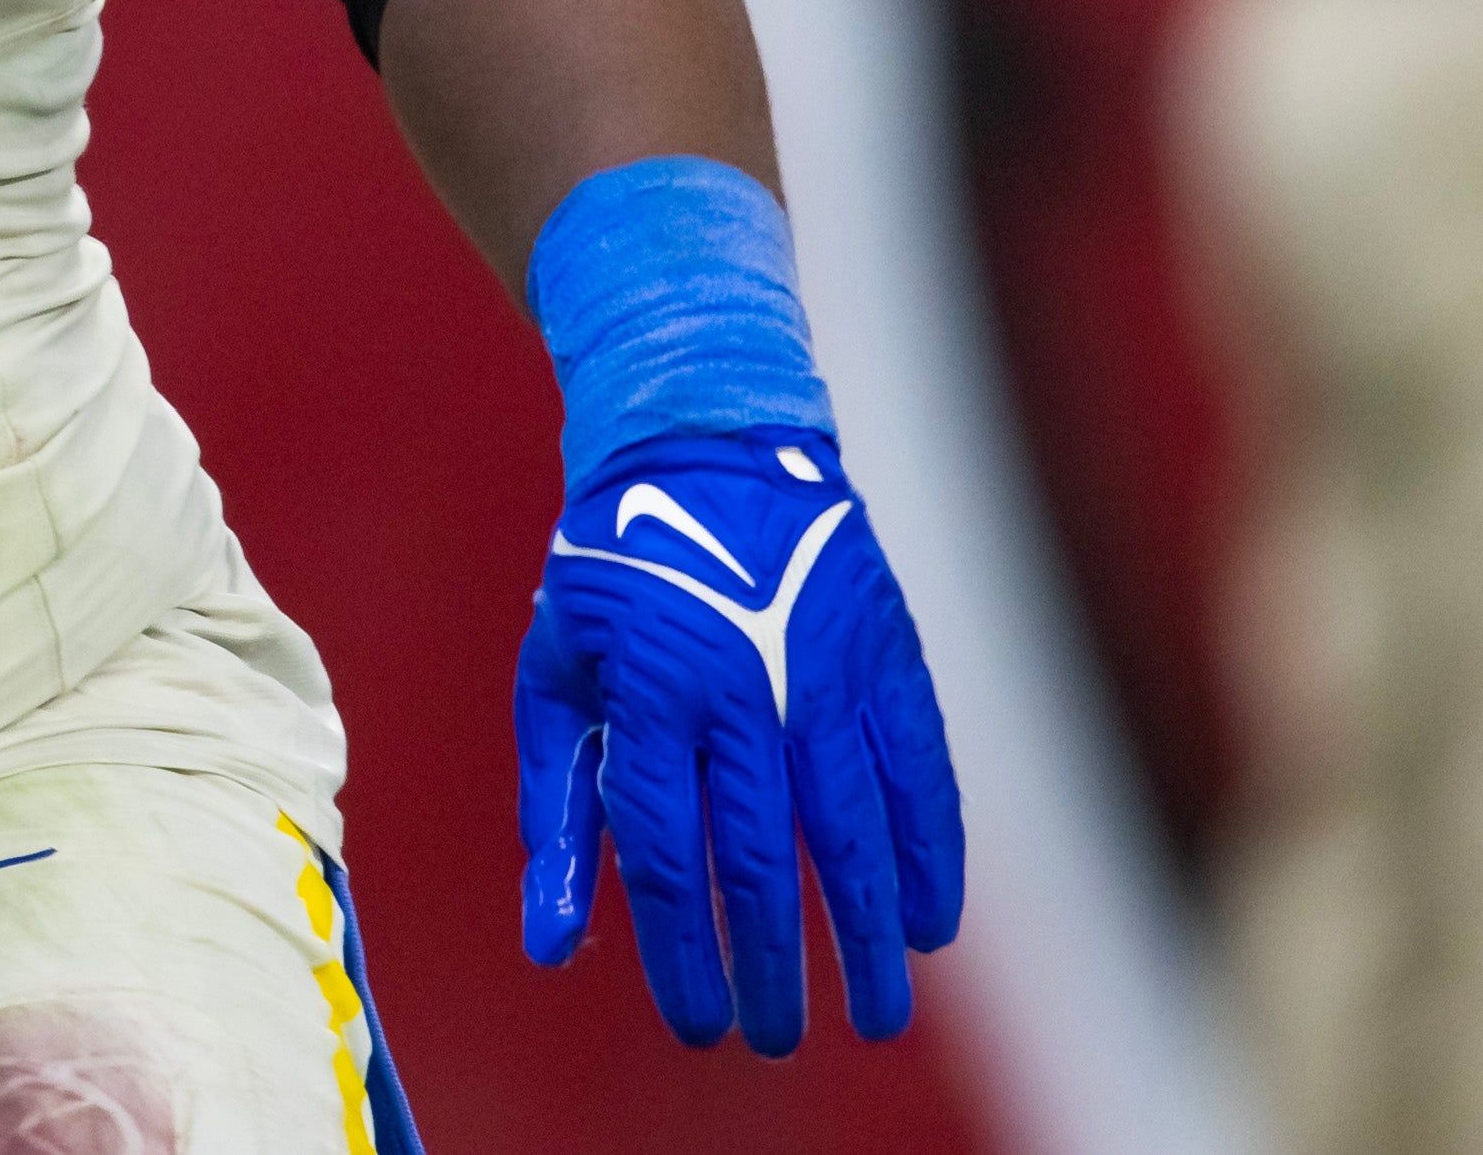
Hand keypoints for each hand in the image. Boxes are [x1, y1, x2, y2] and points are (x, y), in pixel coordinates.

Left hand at [516, 429, 965, 1052]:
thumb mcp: (556, 675)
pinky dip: (932, 857)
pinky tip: (929, 925)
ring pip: (856, 834)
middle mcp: (743, 693)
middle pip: (766, 862)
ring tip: (874, 1016)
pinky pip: (921, 777)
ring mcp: (825, 676)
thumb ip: (555, 810)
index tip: (700, 1024)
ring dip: (868, 939)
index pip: (669, 856)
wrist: (707, 447)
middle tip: (776, 1037)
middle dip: (773, 966)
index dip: (686, 953)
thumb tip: (550, 941)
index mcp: (651, 696)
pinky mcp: (888, 660)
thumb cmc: (615, 576)